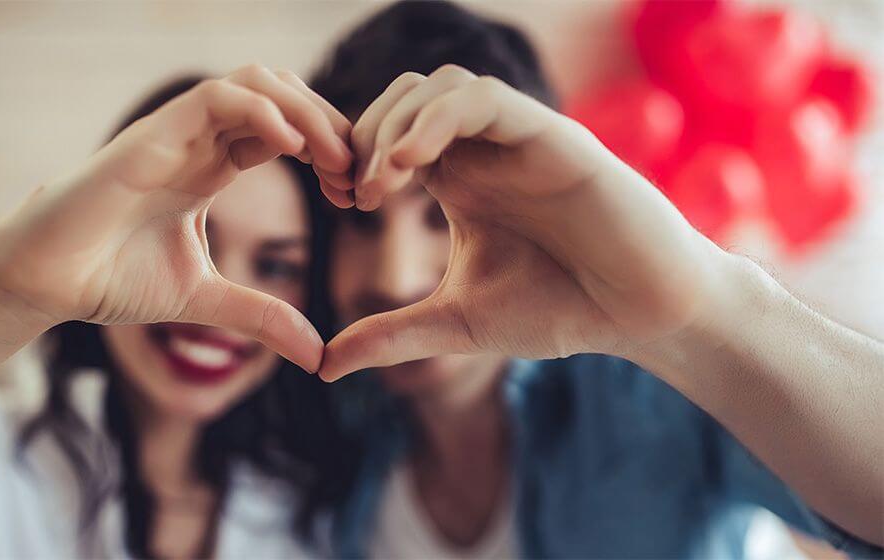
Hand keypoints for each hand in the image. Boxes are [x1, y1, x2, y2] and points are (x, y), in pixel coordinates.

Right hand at [0, 66, 351, 371]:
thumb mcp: (205, 299)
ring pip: (255, 82)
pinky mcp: (152, 135)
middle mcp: (198, 142)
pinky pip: (217, 98)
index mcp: (210, 167)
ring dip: (306, 111)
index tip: (356, 194)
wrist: (43, 284)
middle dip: (329, 125)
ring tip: (335, 159)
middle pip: (281, 96)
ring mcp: (175, 133)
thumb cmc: (109, 281)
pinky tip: (294, 148)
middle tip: (357, 173)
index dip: (328, 152)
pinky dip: (264, 112)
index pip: (286, 132)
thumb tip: (317, 356)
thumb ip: (262, 317)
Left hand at [320, 65, 728, 380]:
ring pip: (439, 85)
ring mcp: (516, 138)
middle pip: (402, 98)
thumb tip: (321, 367)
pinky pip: (484, 99)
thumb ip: (391, 336)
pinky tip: (410, 163)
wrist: (640, 315)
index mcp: (458, 180)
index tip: (336, 199)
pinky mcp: (551, 136)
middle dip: (362, 133)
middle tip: (349, 191)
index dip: (352, 154)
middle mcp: (483, 150)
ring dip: (395, 122)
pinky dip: (438, 119)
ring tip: (377, 182)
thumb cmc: (558, 310)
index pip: (388, 135)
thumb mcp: (456, 325)